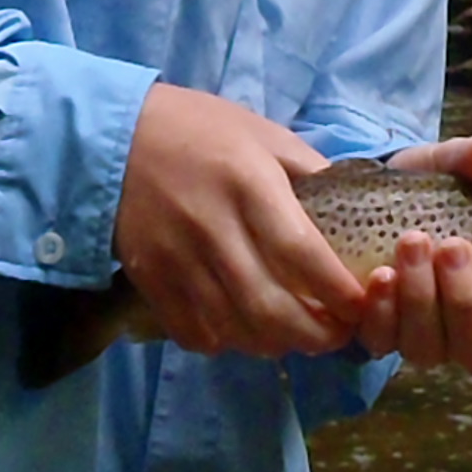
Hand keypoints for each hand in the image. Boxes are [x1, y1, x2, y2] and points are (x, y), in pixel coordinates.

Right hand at [115, 83, 364, 358]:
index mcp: (250, 184)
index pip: (301, 254)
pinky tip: (240, 329)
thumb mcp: (262, 133)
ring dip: (274, 344)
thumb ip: (307, 171)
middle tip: (335, 335)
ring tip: (294, 335)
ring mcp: (177, 258)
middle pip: (270, 307)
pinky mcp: (149, 278)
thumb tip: (350, 209)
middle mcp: (214, 226)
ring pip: (234, 328)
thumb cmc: (197, 128)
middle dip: (314, 334)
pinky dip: (224, 342)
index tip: (360, 305)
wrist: (111, 134)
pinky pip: (192, 331)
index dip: (337, 291)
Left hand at [354, 136, 471, 370]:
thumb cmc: (425, 196)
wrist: (363, 200)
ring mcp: (423, 338)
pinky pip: (382, 339)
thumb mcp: (446, 170)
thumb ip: (471, 160)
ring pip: (429, 346)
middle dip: (464, 298)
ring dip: (421, 297)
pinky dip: (382, 310)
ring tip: (411, 243)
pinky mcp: (380, 334)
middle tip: (453, 245)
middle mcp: (467, 333)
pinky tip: (380, 276)